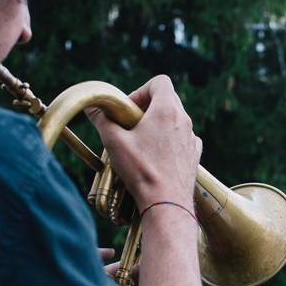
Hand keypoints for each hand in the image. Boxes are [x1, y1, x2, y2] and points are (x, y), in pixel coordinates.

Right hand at [86, 75, 201, 208]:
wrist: (167, 203)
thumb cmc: (141, 171)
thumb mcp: (114, 141)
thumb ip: (102, 119)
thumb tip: (91, 107)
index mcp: (168, 110)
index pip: (160, 82)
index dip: (141, 90)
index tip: (128, 109)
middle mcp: (185, 121)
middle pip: (167, 100)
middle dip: (146, 107)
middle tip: (129, 125)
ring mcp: (192, 139)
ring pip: (174, 121)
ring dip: (157, 125)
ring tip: (140, 144)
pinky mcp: (194, 156)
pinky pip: (181, 139)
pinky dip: (168, 142)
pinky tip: (154, 158)